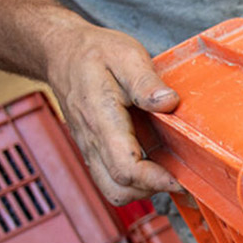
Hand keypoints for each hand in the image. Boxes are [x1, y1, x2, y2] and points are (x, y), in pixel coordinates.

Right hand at [43, 22, 182, 204]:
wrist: (62, 53)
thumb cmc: (95, 53)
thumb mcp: (126, 56)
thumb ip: (146, 82)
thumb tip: (168, 102)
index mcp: (101, 119)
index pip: (126, 168)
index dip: (156, 179)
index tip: (181, 176)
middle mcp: (92, 141)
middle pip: (119, 189)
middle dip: (153, 189)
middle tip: (181, 175)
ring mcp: (90, 148)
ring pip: (113, 189)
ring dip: (143, 189)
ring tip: (169, 172)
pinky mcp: (94, 149)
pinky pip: (111, 178)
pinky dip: (135, 182)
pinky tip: (156, 164)